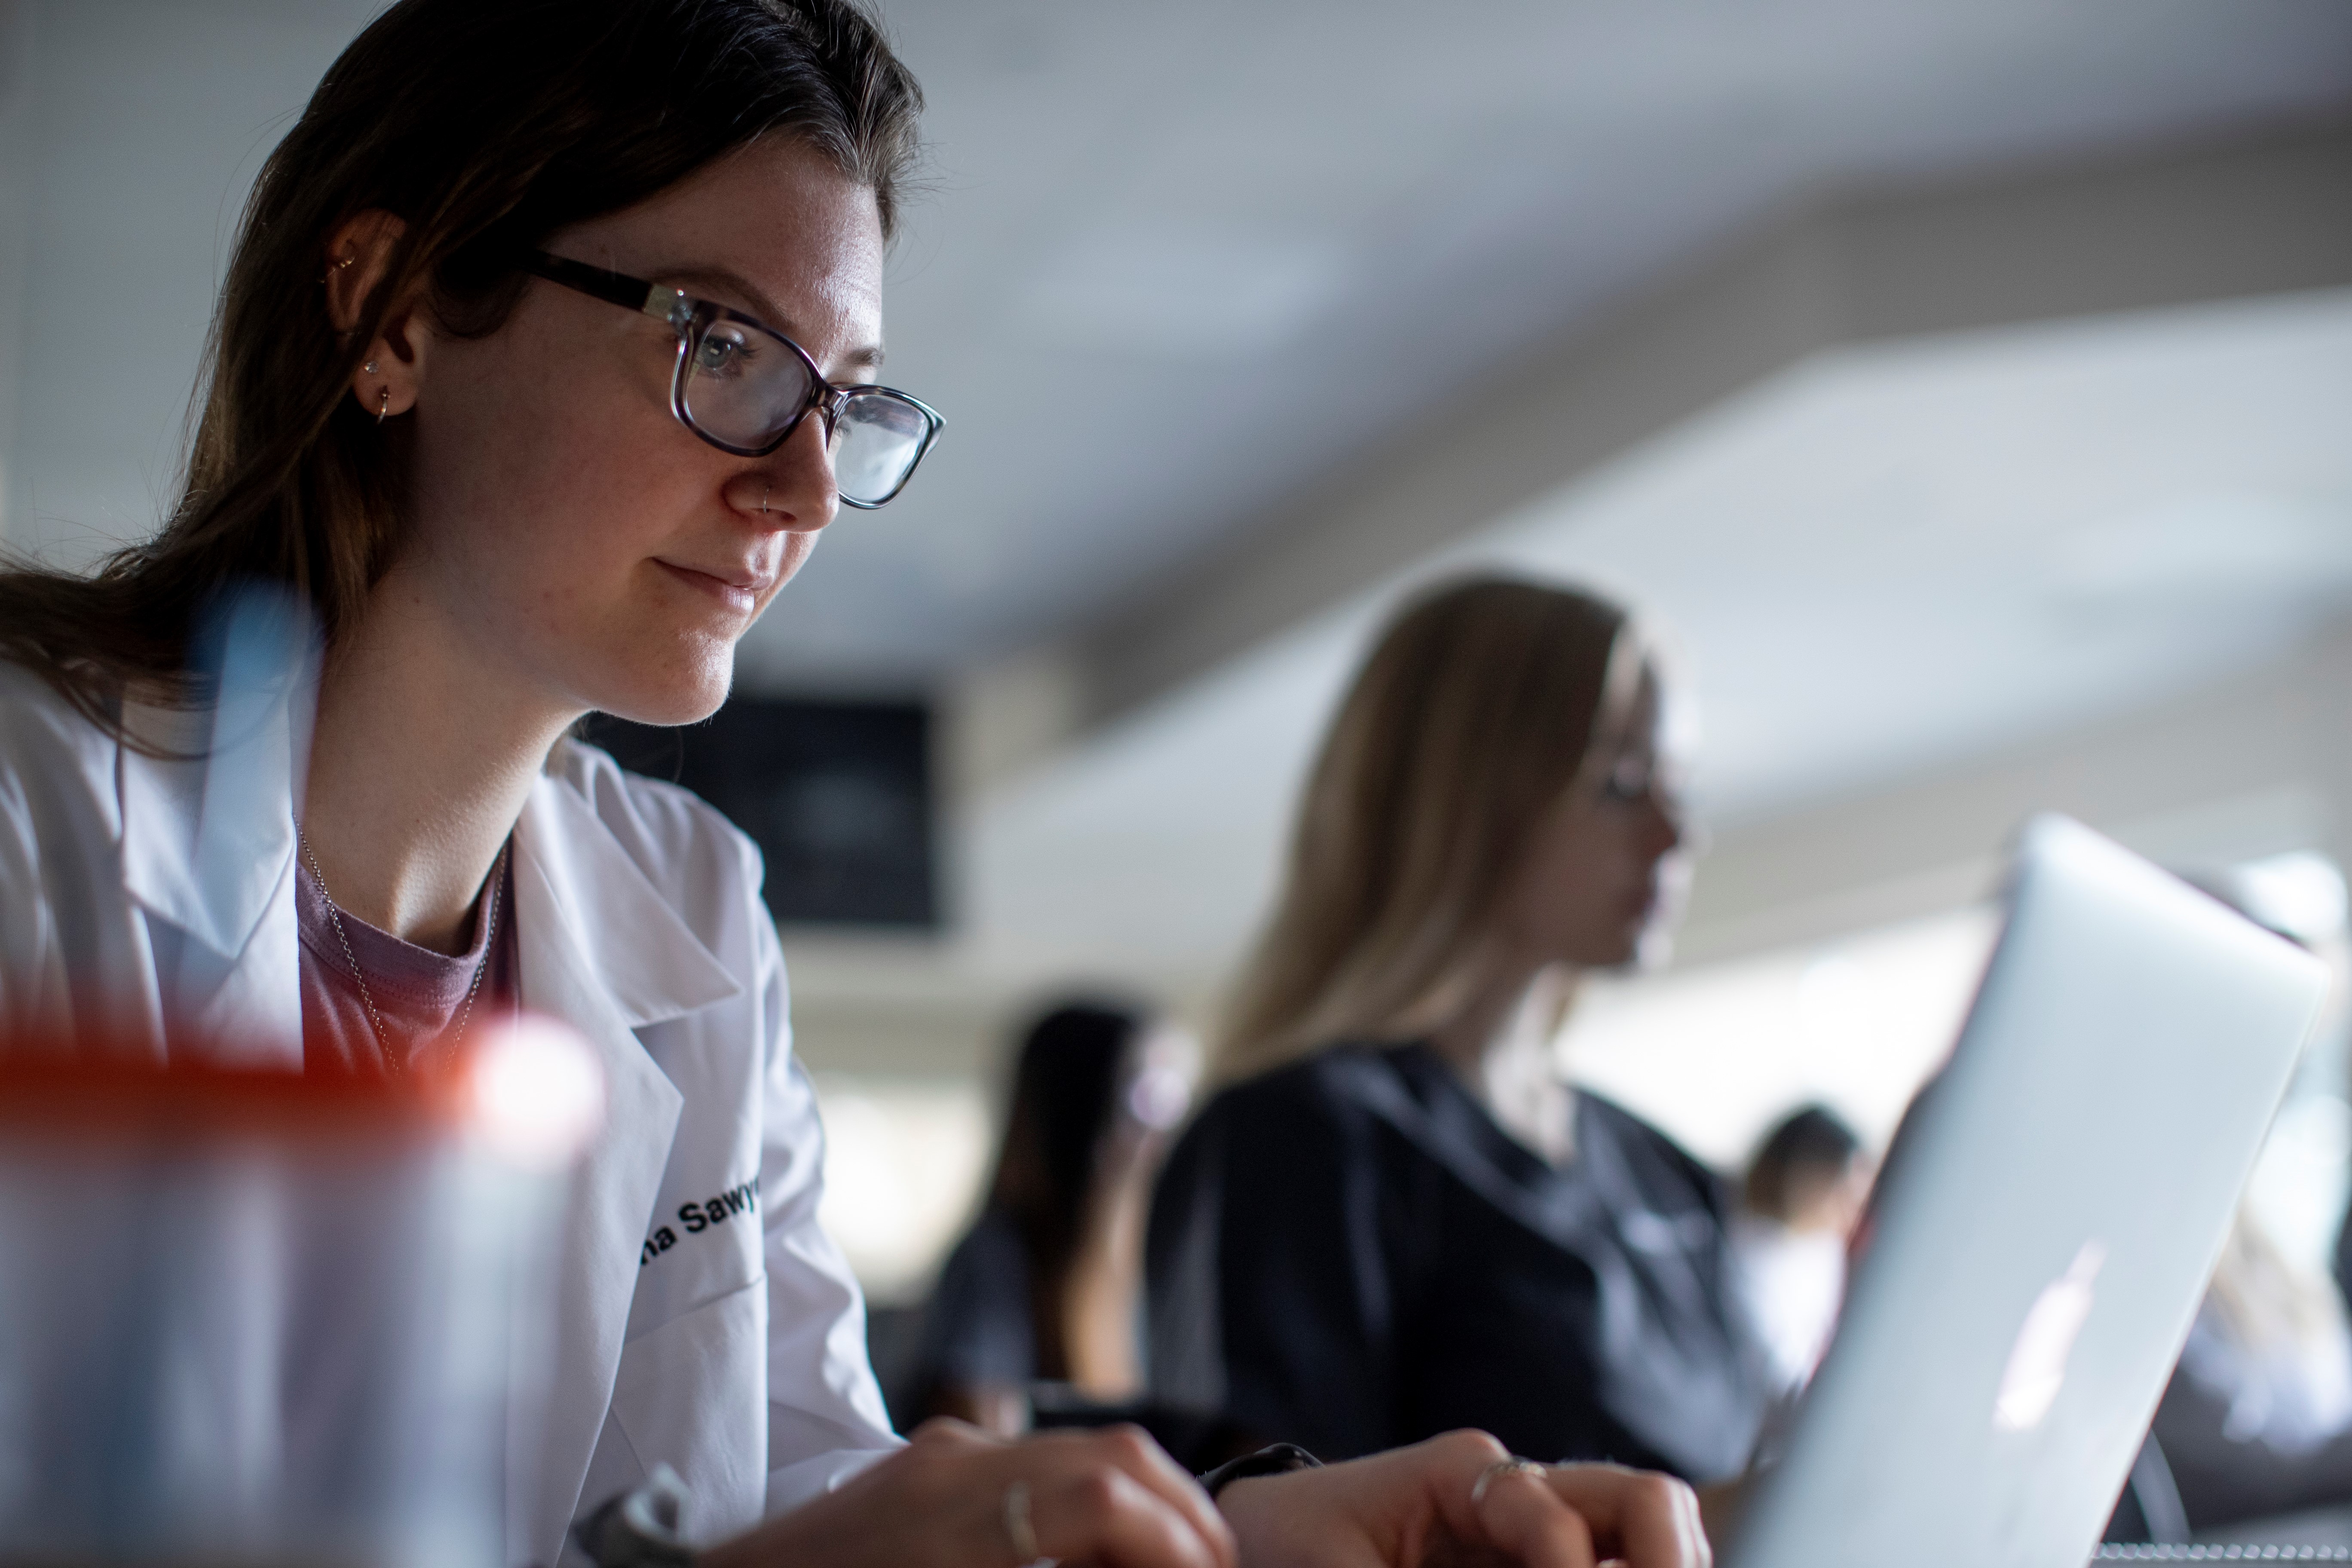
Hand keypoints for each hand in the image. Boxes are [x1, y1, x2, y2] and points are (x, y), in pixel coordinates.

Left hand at [704, 1419, 1236, 1567]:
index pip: (1103, 1497)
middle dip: (1186, 1514)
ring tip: (1182, 1556)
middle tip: (1221, 1566)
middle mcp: (950, 1467)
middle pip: (1110, 1454)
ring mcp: (938, 1455)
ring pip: (1083, 1449)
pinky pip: (1038, 1459)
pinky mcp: (927, 1462)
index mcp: (949, 1520)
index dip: (1176, 1539)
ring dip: (1149, 1500)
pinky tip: (1111, 1543)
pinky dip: (1097, 1493)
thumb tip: (1138, 1564)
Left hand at [1214, 1431, 1707, 1567]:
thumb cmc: (1293, 1547)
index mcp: (1463, 1471)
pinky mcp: (1540, 1561)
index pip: (1554, 1513)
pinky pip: (1617, 1563)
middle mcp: (1518, 1488)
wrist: (1270, 1542)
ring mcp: (1540, 1526)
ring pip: (1651, 1529)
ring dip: (1667, 1567)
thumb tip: (1545, 1564)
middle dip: (1666, 1560)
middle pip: (1642, 1498)